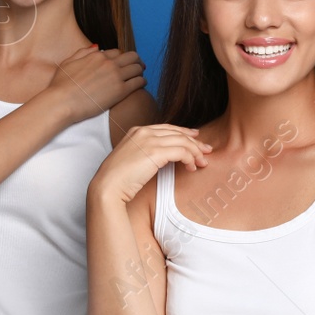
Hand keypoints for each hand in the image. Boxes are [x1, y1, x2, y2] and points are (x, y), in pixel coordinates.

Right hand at [44, 45, 145, 123]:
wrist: (62, 101)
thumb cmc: (61, 85)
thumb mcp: (68, 62)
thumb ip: (83, 53)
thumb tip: (96, 47)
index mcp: (97, 56)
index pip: (117, 52)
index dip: (122, 57)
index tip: (124, 63)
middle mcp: (109, 63)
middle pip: (131, 57)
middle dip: (136, 61)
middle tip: (138, 67)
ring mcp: (116, 76)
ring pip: (137, 68)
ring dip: (140, 70)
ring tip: (140, 76)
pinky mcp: (120, 91)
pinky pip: (138, 82)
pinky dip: (142, 81)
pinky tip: (141, 84)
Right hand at [89, 124, 211, 205]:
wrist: (108, 187)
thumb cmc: (118, 179)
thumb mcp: (131, 159)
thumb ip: (145, 153)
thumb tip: (162, 157)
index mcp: (137, 131)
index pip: (167, 128)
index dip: (184, 132)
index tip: (195, 138)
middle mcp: (144, 132)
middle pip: (177, 133)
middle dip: (195, 142)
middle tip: (206, 151)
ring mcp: (149, 140)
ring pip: (183, 141)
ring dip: (195, 152)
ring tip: (202, 163)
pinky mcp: (155, 152)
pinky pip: (182, 152)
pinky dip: (190, 159)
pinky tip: (191, 167)